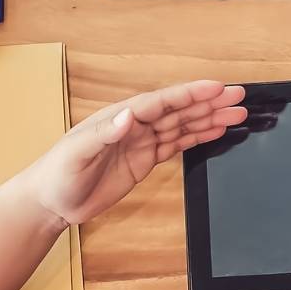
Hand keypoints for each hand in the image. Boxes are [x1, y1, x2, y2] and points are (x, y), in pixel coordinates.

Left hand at [26, 80, 247, 227]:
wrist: (51, 202)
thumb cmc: (58, 174)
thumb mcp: (78, 153)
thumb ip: (105, 133)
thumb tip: (129, 115)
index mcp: (121, 117)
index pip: (163, 101)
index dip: (190, 94)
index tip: (216, 87)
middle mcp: (135, 125)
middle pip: (179, 110)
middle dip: (209, 102)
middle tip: (239, 96)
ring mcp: (142, 142)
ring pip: (183, 125)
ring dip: (209, 118)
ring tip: (237, 113)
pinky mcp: (144, 160)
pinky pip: (177, 145)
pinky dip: (198, 137)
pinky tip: (216, 131)